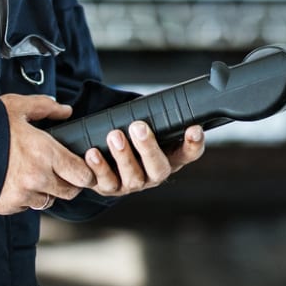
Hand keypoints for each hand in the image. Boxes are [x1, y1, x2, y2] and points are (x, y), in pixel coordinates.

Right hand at [0, 94, 95, 214]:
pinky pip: (27, 206)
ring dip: (47, 191)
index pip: (82, 174)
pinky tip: (17, 182)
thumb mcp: (17, 107)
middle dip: (69, 183)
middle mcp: (38, 177)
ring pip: (49, 201)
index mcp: (46, 152)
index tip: (81, 166)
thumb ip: (45, 107)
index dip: (85, 172)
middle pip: (70, 192)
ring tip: (35, 175)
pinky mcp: (8, 205)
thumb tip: (66, 110)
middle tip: (61, 172)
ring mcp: (23, 194)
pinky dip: (27, 197)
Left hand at [80, 121, 205, 196]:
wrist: (104, 156)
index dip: (194, 144)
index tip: (194, 128)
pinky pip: (104, 181)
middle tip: (138, 127)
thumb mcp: (147, 126)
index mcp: (169, 158)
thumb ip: (153, 116)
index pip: (189, 154)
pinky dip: (98, 167)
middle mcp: (153, 174)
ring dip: (123, 156)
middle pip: (159, 168)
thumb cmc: (130, 135)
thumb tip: (150, 98)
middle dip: (148, 148)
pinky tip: (92, 153)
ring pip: (133, 177)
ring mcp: (132, 184)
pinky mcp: (109, 188)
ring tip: (113, 135)